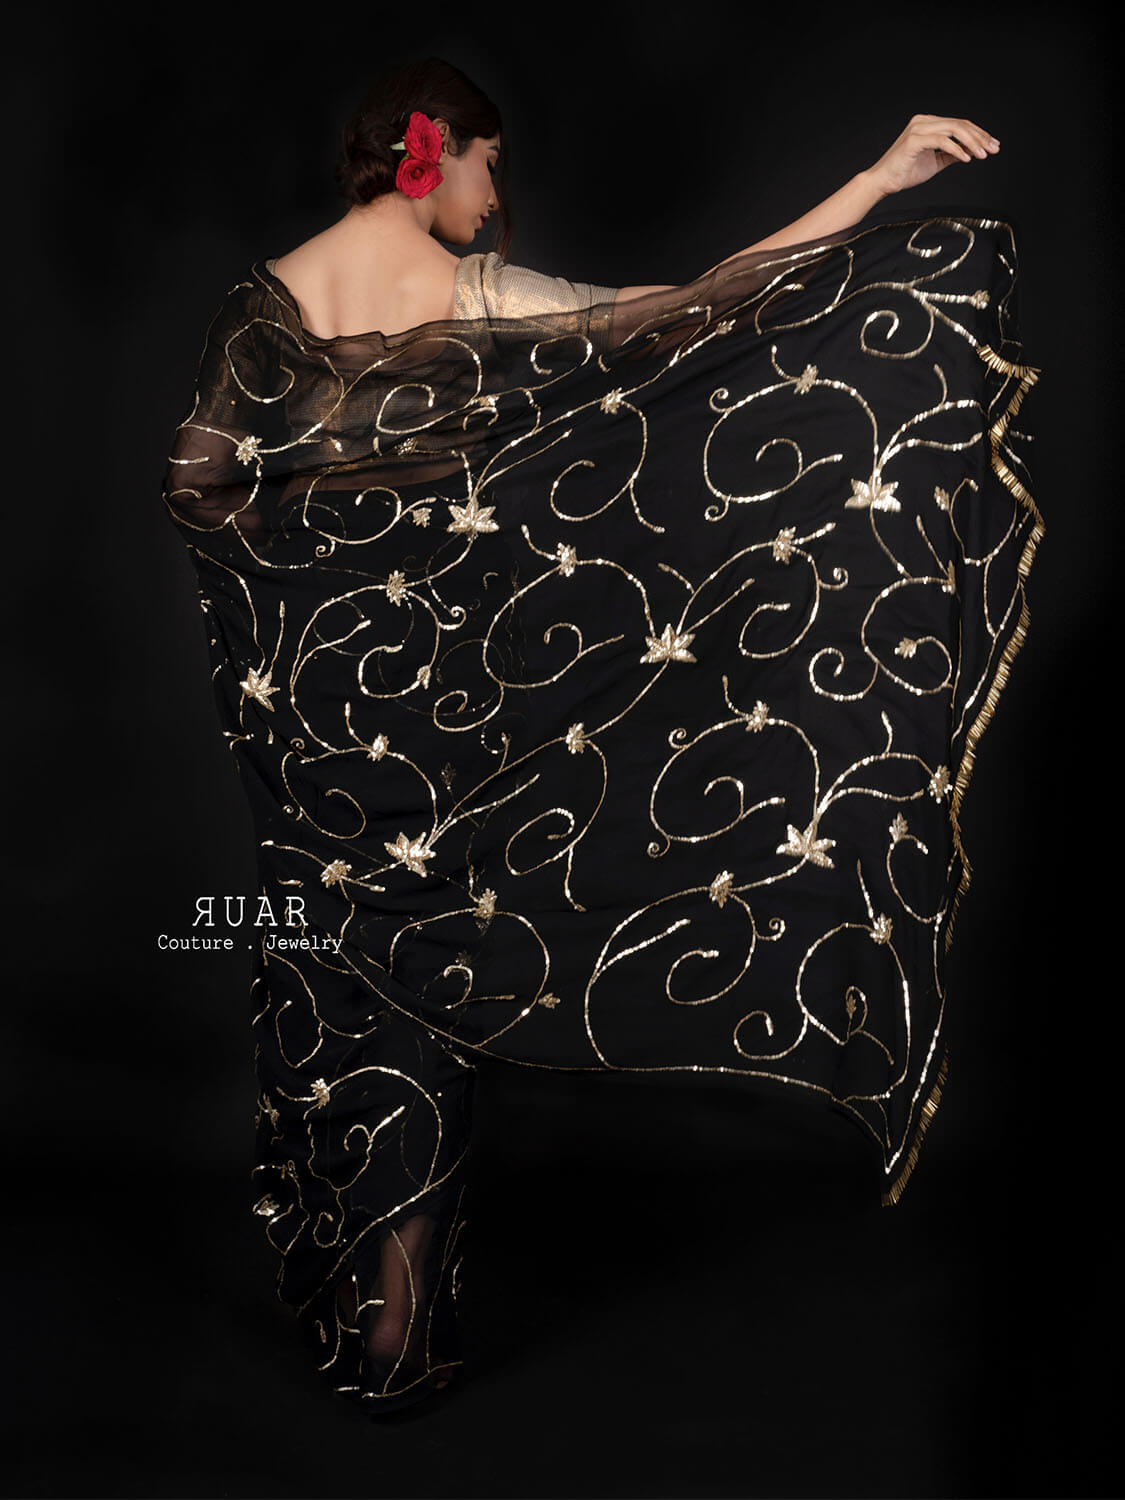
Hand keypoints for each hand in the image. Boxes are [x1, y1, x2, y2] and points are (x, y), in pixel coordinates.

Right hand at [865, 114, 999, 197]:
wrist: (882, 183)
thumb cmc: (904, 173)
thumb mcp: (934, 163)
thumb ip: (950, 155)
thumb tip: (970, 153)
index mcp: (928, 124)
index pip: (959, 125)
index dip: (978, 135)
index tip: (992, 146)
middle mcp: (924, 121)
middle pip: (960, 124)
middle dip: (980, 137)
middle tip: (994, 149)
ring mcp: (918, 129)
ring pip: (953, 130)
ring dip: (972, 143)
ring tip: (983, 155)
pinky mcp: (914, 139)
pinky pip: (941, 141)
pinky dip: (956, 150)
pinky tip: (967, 159)